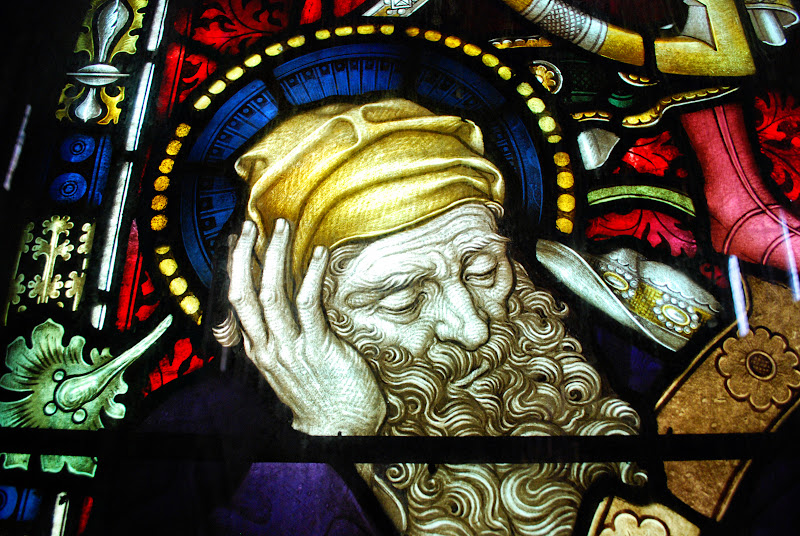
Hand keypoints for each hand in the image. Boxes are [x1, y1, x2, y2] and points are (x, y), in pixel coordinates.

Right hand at [228, 219, 385, 435]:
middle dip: (244, 257)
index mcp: (258, 351)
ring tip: (282, 229)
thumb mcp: (288, 367)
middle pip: (244, 295)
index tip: (239, 244)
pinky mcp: (317, 347)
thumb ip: (278, 338)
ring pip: (271, 294)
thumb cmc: (320, 395)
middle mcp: (268, 348)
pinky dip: (311, 275)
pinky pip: (307, 304)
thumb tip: (280, 305)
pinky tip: (318, 255)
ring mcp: (290, 348)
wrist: (341, 427)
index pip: (236, 304)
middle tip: (249, 227)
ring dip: (274, 257)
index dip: (235, 270)